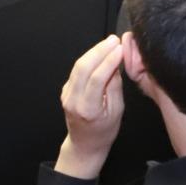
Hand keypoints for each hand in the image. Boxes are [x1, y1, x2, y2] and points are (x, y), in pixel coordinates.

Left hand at [55, 35, 125, 179]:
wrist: (84, 144)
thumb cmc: (104, 131)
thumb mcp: (117, 112)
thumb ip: (115, 87)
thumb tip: (116, 64)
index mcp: (88, 109)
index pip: (97, 78)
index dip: (109, 60)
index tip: (120, 48)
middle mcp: (73, 100)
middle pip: (84, 67)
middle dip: (99, 50)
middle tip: (114, 40)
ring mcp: (66, 95)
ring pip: (78, 66)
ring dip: (94, 51)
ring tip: (109, 42)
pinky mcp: (65, 90)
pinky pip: (76, 71)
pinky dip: (89, 59)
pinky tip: (100, 53)